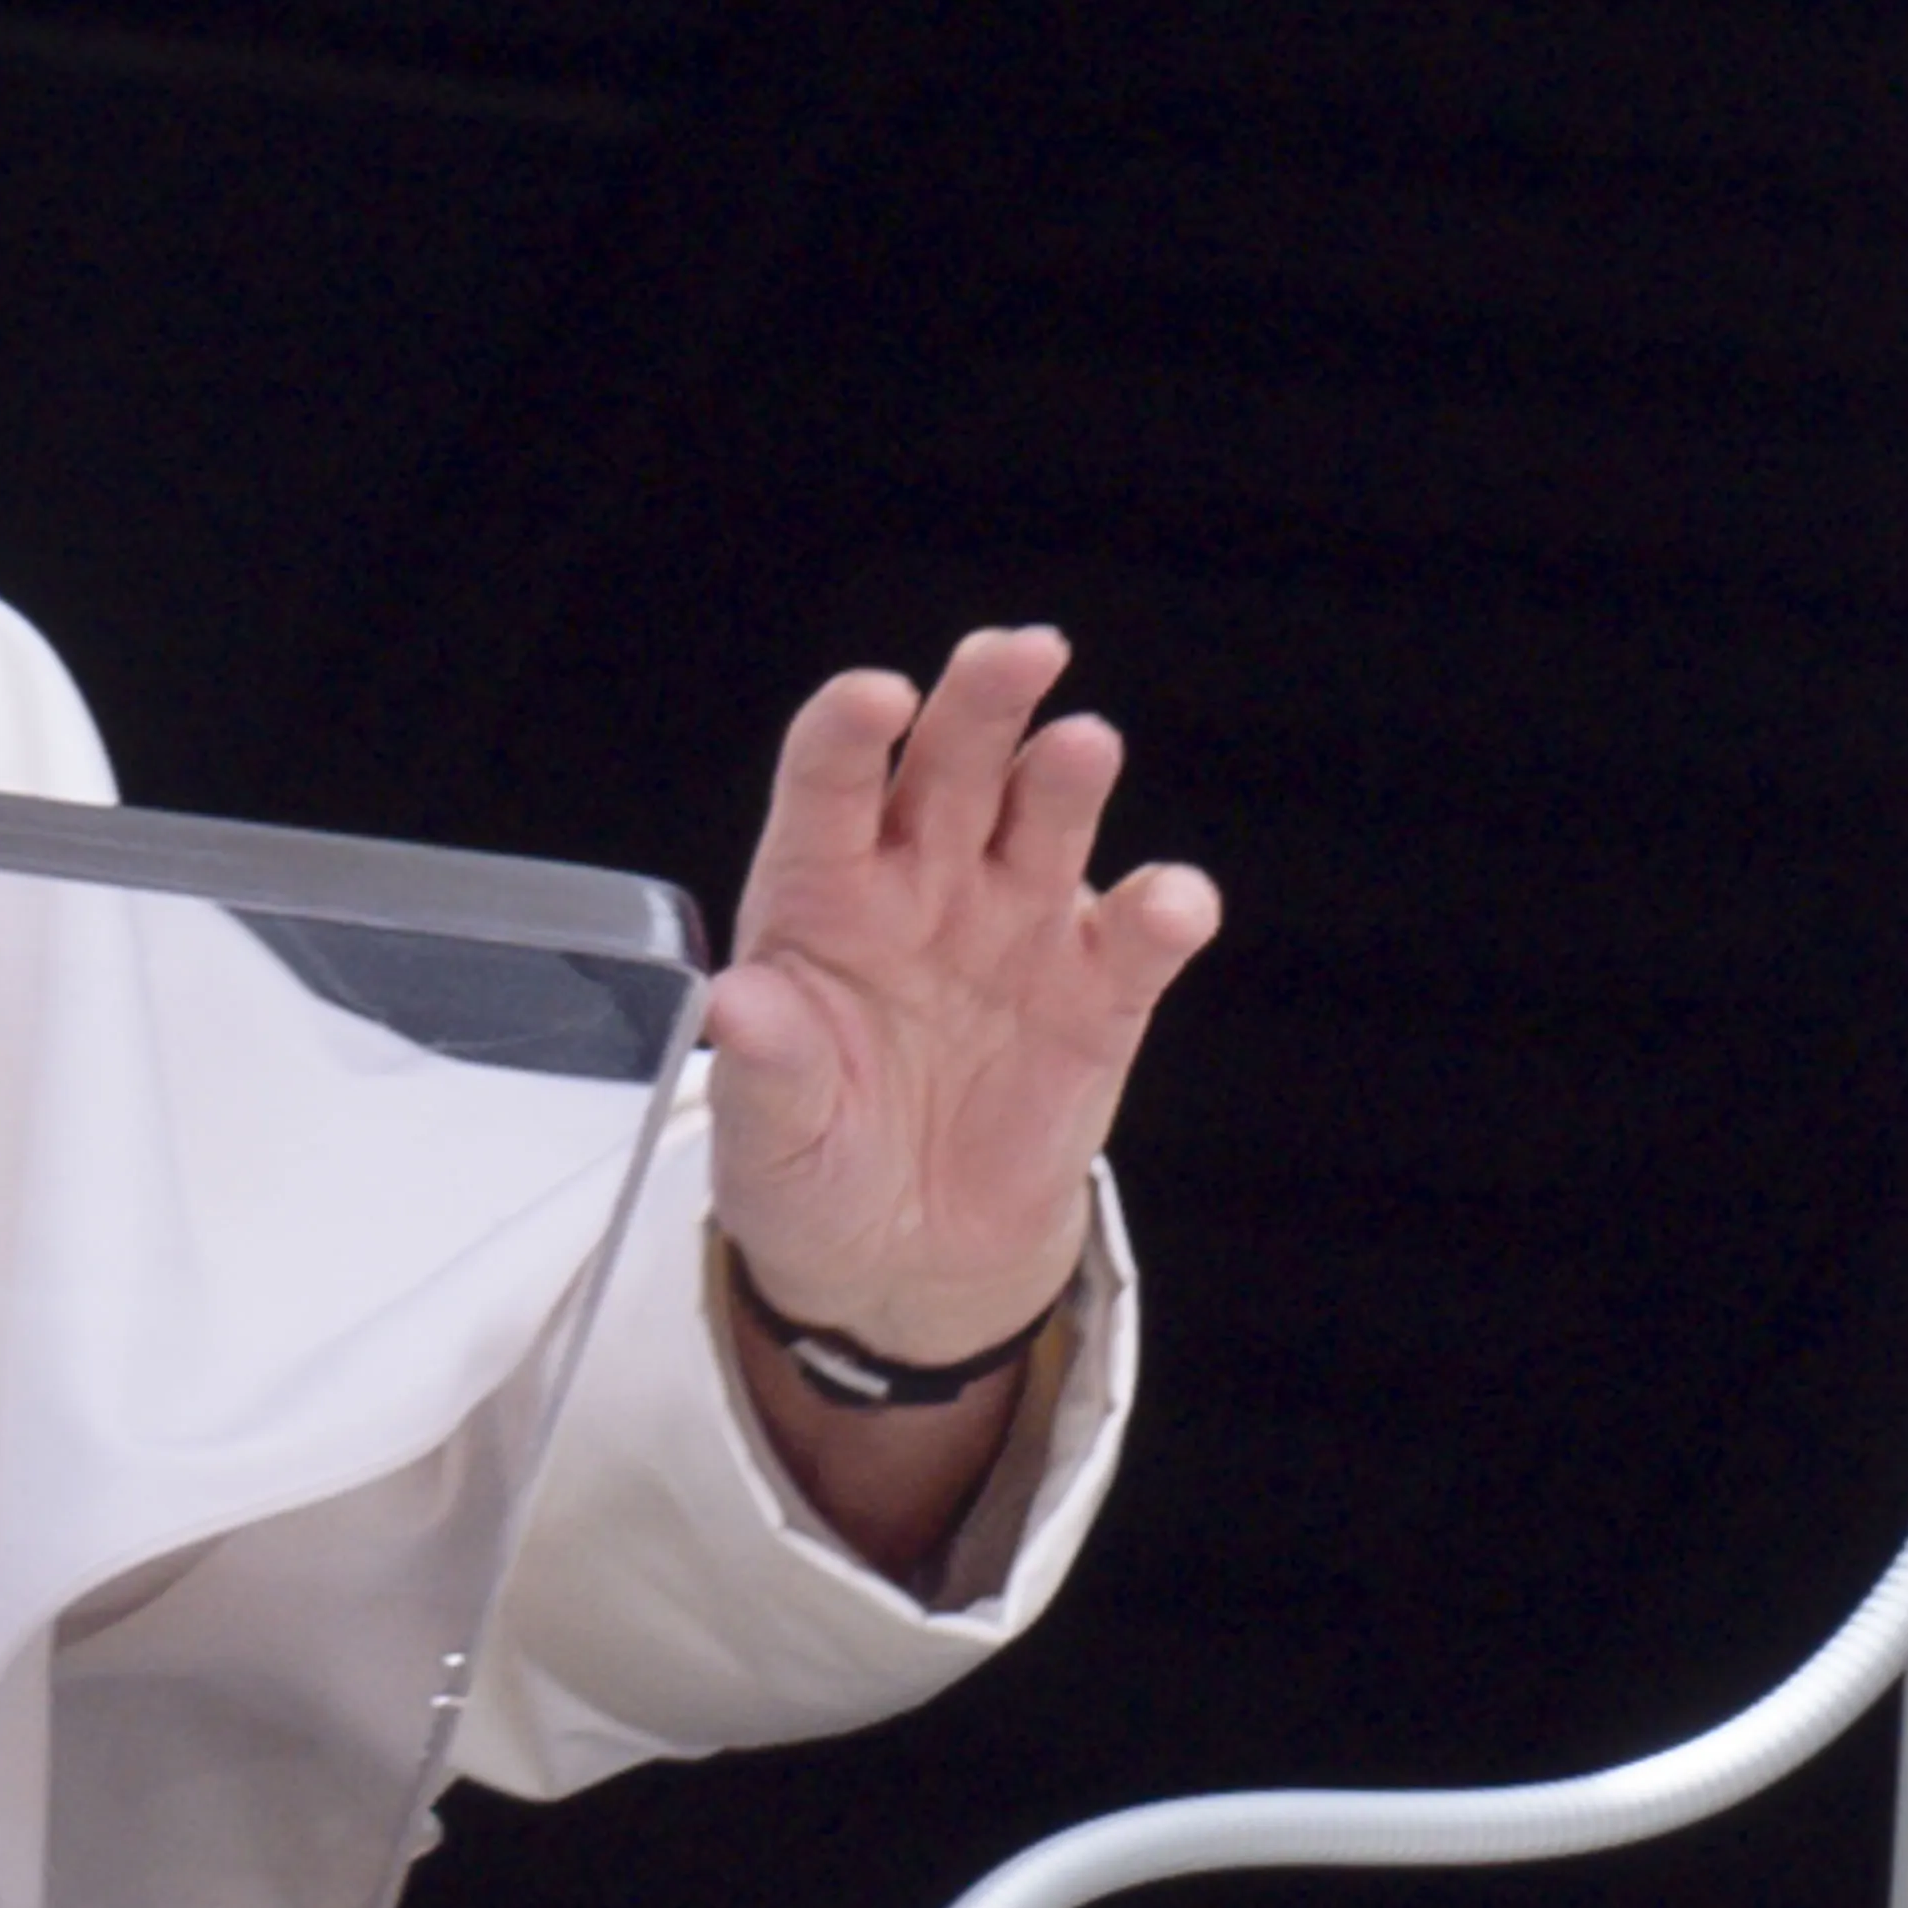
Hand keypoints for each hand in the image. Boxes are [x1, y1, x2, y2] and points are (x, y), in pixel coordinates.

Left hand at [705, 628, 1219, 1363]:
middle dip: (982, 702)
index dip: (850, 732)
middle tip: (1015, 654)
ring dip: (1066, 778)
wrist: (900, 1252)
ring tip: (1081, 747)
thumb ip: (765, 1064)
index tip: (875, 698)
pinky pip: (1135, 938)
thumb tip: (738, 1005)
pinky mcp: (1097, 993)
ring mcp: (1015, 927)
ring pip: (1047, 820)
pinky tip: (1169, 904)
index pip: (830, 785)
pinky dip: (1161, 914)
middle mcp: (923, 883)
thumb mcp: (766, 1131)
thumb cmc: (809, 1162)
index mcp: (822, 893)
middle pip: (953, 765)